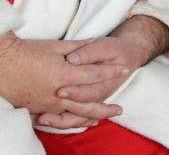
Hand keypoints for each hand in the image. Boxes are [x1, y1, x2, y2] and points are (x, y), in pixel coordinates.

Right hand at [0, 33, 127, 127]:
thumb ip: (75, 49)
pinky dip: (66, 122)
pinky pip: (53, 120)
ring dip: (88, 117)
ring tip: (100, 119)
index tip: (124, 69)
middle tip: (119, 109)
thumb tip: (92, 46)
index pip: (94, 75)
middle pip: (87, 104)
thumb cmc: (24, 50)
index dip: (110, 72)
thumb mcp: (53, 46)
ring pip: (72, 115)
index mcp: (64, 75)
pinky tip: (73, 123)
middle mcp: (57, 94)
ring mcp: (45, 104)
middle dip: (105, 107)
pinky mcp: (33, 109)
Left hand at [36, 15, 168, 127]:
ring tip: (41, 120)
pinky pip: (73, 117)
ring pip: (76, 118)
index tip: (59, 91)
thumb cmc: (115, 51)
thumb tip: (71, 59)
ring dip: (57, 121)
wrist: (127, 59)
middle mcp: (98, 97)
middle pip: (79, 110)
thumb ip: (89, 52)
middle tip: (43, 113)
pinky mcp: (86, 102)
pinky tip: (43, 119)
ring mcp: (91, 102)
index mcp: (104, 84)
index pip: (88, 92)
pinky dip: (59, 120)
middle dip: (60, 112)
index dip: (73, 92)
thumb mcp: (105, 46)